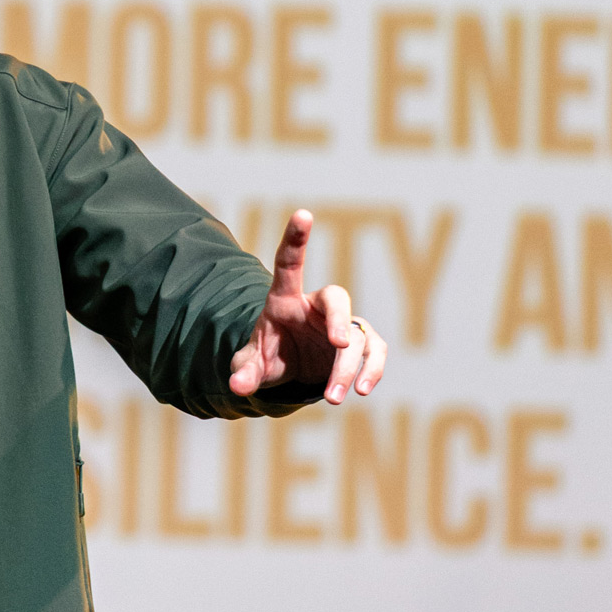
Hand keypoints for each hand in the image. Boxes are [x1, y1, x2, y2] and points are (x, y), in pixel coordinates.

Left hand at [228, 209, 387, 407]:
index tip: (303, 213)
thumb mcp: (252, 363)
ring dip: (349, 368)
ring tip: (332, 398)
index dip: (296, 239)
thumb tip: (236, 387)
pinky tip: (362, 391)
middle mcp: (317, 305)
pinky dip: (373, 370)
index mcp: (285, 298)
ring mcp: (342, 323)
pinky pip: (375, 351)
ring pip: (357, 336)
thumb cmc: (271, 353)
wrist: (293, 367)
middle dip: (340, 320)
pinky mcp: (361, 344)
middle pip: (337, 298)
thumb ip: (244, 371)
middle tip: (341, 345)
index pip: (289, 263)